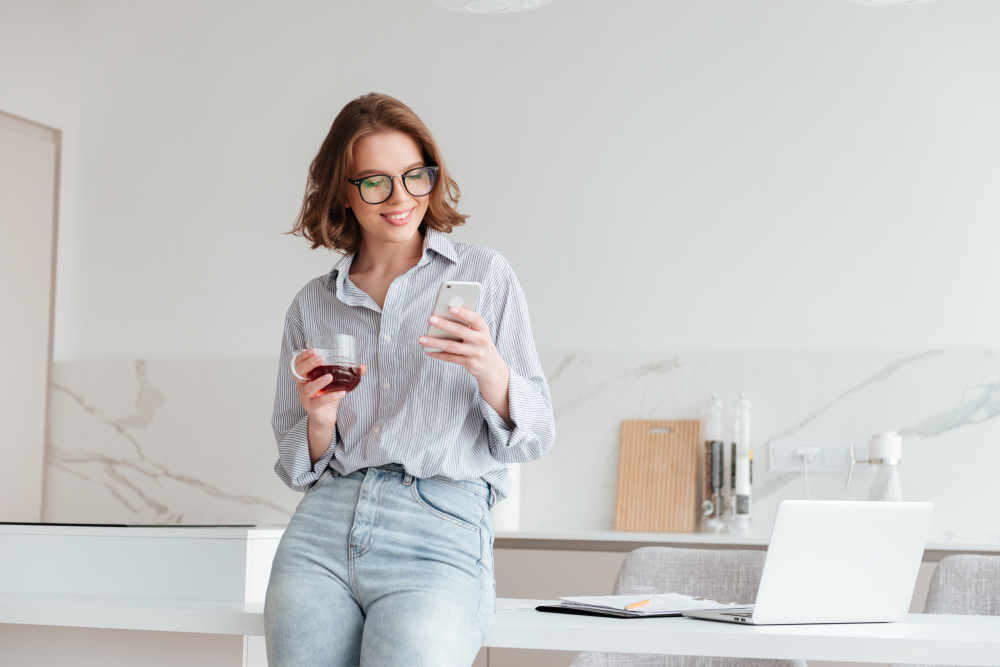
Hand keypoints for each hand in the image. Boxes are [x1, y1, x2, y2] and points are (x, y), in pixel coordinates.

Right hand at [292, 349, 366, 428]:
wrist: (325, 417)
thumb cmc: (327, 395)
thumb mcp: (336, 382)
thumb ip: (347, 373)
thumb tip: (363, 366)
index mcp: (305, 377)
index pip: (298, 364)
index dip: (303, 356)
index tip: (313, 350)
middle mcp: (302, 386)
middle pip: (299, 373)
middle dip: (309, 364)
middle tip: (321, 358)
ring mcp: (305, 398)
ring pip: (308, 388)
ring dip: (319, 382)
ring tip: (330, 376)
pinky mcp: (312, 408)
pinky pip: (320, 402)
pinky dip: (331, 397)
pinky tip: (342, 393)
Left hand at [418, 307, 512, 427]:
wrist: (492, 367)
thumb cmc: (480, 344)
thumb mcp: (479, 333)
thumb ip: (466, 325)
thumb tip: (443, 316)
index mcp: (483, 329)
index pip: (475, 318)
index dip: (463, 313)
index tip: (451, 308)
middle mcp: (481, 341)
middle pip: (460, 331)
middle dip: (444, 324)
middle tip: (430, 319)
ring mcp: (476, 353)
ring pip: (452, 346)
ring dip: (435, 342)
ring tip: (421, 338)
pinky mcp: (469, 363)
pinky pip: (450, 358)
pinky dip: (438, 354)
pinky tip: (428, 350)